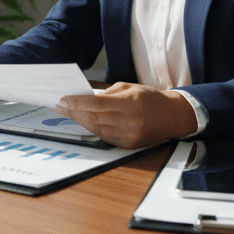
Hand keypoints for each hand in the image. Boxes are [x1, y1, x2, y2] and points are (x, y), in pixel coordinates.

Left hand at [54, 82, 197, 148]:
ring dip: (81, 121)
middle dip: (74, 112)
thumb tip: (85, 98)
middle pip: (94, 118)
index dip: (77, 102)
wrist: (172, 116)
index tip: (63, 99)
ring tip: (70, 114)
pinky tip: (85, 122)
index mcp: (130, 103)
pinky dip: (93, 129)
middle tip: (61, 107)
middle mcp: (130, 122)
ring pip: (97, 129)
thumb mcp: (129, 87)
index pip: (96, 104)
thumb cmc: (150, 99)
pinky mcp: (129, 145)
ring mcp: (129, 135)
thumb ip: (108, 93)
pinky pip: (105, 137)